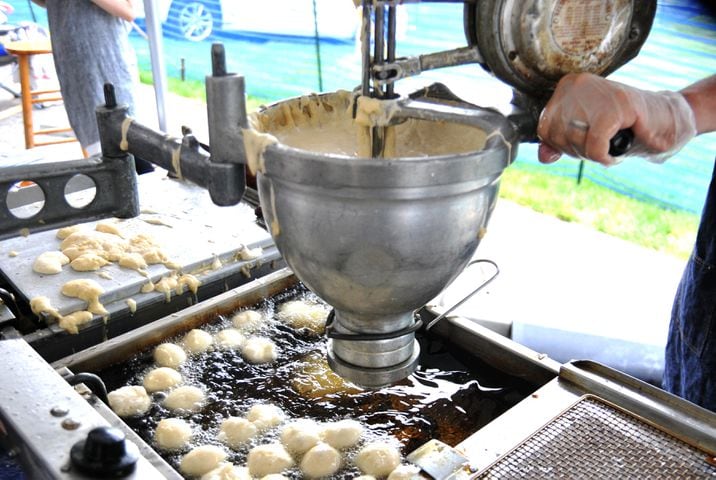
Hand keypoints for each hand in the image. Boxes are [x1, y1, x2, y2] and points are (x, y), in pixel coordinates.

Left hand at [537, 73, 696, 165]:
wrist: (665, 119)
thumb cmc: (623, 126)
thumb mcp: (583, 135)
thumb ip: (559, 143)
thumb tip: (543, 156)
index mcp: (567, 86)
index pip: (544, 128)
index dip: (562, 145)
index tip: (583, 143)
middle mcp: (578, 84)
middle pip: (559, 136)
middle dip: (578, 151)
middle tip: (599, 147)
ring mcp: (598, 91)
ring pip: (575, 141)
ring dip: (593, 155)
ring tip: (609, 146)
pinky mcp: (618, 105)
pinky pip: (596, 145)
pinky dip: (604, 157)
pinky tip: (614, 155)